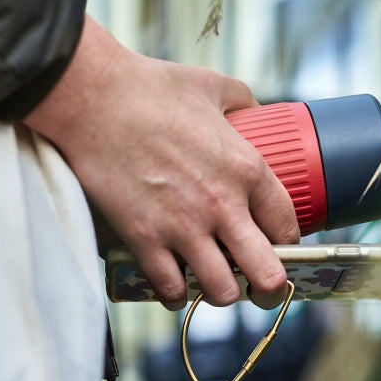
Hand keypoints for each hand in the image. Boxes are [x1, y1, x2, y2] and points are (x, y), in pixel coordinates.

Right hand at [23, 16, 299, 308]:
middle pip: (267, 274)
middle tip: (261, 288)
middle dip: (269, 288)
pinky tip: (176, 286)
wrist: (91, 98)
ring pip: (221, 292)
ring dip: (222, 293)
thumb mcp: (214, 86)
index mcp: (247, 168)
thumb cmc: (152, 88)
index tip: (279, 246)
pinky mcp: (144, 239)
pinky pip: (170, 289)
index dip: (288, 244)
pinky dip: (176, 294)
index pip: (287, 227)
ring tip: (215, 284)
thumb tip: (255, 112)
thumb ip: (243, 103)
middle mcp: (222, 206)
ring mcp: (182, 227)